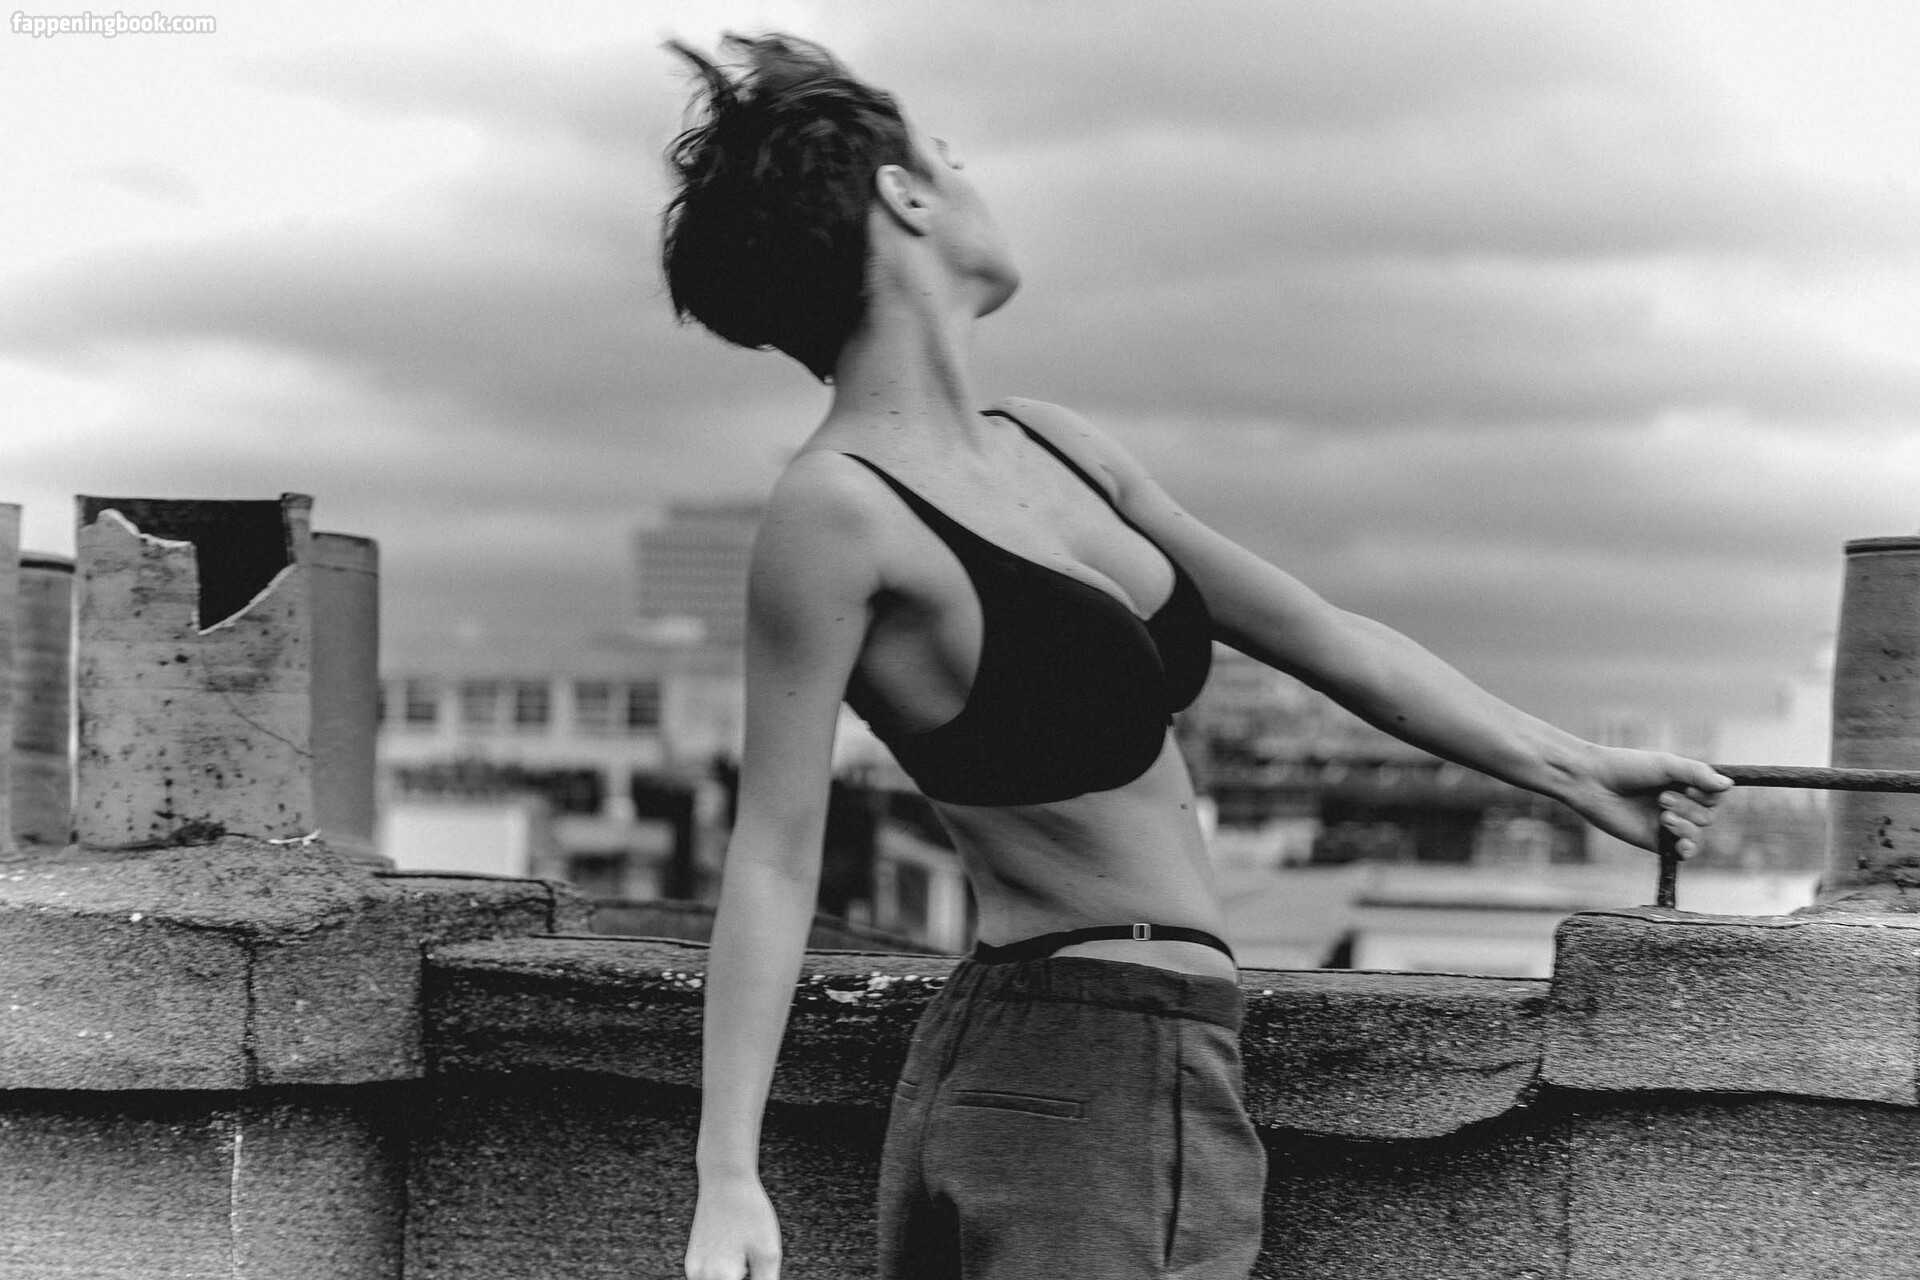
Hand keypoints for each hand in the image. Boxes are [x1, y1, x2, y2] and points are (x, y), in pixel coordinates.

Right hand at [686, 1174, 781, 1279]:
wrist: (725, 1180)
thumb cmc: (750, 1214)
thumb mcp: (768, 1254)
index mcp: (720, 1278)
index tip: (759, 1275)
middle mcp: (699, 1277)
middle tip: (754, 1267)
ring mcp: (693, 1270)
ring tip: (747, 1264)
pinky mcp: (692, 1262)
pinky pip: (708, 1279)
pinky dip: (724, 1277)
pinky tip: (738, 1261)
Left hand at [1561, 746, 1732, 857]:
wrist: (1593, 783)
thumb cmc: (1627, 768)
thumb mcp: (1665, 764)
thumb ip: (1696, 773)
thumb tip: (1728, 785)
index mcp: (1684, 784)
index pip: (1715, 795)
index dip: (1706, 793)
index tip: (1687, 785)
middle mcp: (1680, 804)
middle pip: (1709, 815)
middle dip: (1689, 807)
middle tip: (1662, 798)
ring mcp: (1669, 824)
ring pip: (1698, 833)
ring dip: (1685, 824)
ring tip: (1662, 813)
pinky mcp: (1656, 842)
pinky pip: (1684, 852)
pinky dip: (1687, 848)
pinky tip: (1681, 845)